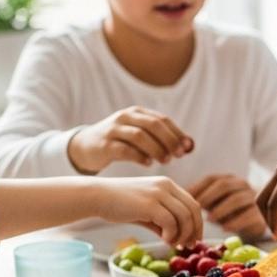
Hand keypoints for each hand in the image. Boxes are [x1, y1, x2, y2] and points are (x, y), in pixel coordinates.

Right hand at [68, 107, 192, 173]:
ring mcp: (113, 130)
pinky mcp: (104, 145)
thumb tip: (190, 146)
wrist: (86, 147)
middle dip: (169, 140)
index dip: (177, 133)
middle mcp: (125, 117)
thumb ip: (163, 139)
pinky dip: (139, 157)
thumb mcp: (141, 136)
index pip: (162, 119)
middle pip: (153, 124)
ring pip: (139, 136)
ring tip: (165, 161)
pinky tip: (148, 164)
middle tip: (179, 156)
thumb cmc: (120, 143)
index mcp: (137, 113)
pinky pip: (124, 149)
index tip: (188, 149)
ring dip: (156, 149)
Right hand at [95, 176, 202, 246]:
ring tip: (172, 243)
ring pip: (185, 217)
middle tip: (188, 245)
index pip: (193, 204)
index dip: (197, 223)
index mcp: (167, 185)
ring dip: (182, 234)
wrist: (97, 196)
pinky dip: (171, 234)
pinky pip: (171, 222)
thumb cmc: (119, 204)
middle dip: (194, 230)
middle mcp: (166, 186)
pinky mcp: (150, 204)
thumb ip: (162, 221)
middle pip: (193, 210)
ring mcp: (158, 193)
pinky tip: (163, 239)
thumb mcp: (146, 210)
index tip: (193, 238)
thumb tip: (177, 239)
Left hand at [188, 174, 265, 241]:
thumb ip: (200, 198)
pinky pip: (248, 215)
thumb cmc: (227, 211)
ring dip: (221, 209)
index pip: (212, 179)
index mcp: (229, 179)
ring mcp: (253, 199)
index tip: (186, 200)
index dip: (198, 188)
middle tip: (197, 208)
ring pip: (237, 199)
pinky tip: (224, 229)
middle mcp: (242, 186)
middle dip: (208, 197)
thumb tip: (177, 197)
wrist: (253, 222)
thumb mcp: (213, 203)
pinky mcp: (261, 214)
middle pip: (224, 185)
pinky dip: (235, 222)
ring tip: (208, 219)